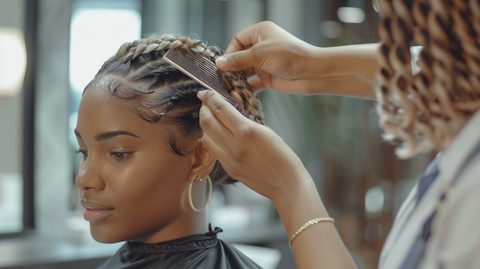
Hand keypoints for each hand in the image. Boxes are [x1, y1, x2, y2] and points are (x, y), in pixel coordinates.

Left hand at [197, 90, 309, 201]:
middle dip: (203, 109)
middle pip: (207, 122)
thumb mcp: (266, 131)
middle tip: (205, 104)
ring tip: (211, 121)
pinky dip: (214, 141)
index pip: (219, 108)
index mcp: (246, 131)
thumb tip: (230, 112)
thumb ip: (245, 122)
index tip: (205, 92)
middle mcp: (234, 145)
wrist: (286, 184)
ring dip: (205, 127)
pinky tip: (220, 138)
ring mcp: (230, 159)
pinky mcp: (229, 170)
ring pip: (205, 138)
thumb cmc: (283, 156)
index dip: (209, 97)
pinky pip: (215, 152)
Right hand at [218, 21, 379, 99]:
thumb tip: (220, 63)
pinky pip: (253, 83)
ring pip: (245, 71)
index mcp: (260, 32)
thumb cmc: (290, 56)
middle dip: (232, 67)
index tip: (224, 64)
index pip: (237, 40)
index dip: (230, 51)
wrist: (312, 73)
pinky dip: (247, 88)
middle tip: (224, 78)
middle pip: (239, 56)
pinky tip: (241, 93)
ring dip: (238, 79)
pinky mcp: (269, 78)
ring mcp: (265, 63)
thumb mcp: (260, 54)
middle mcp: (262, 46)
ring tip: (231, 87)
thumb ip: (238, 59)